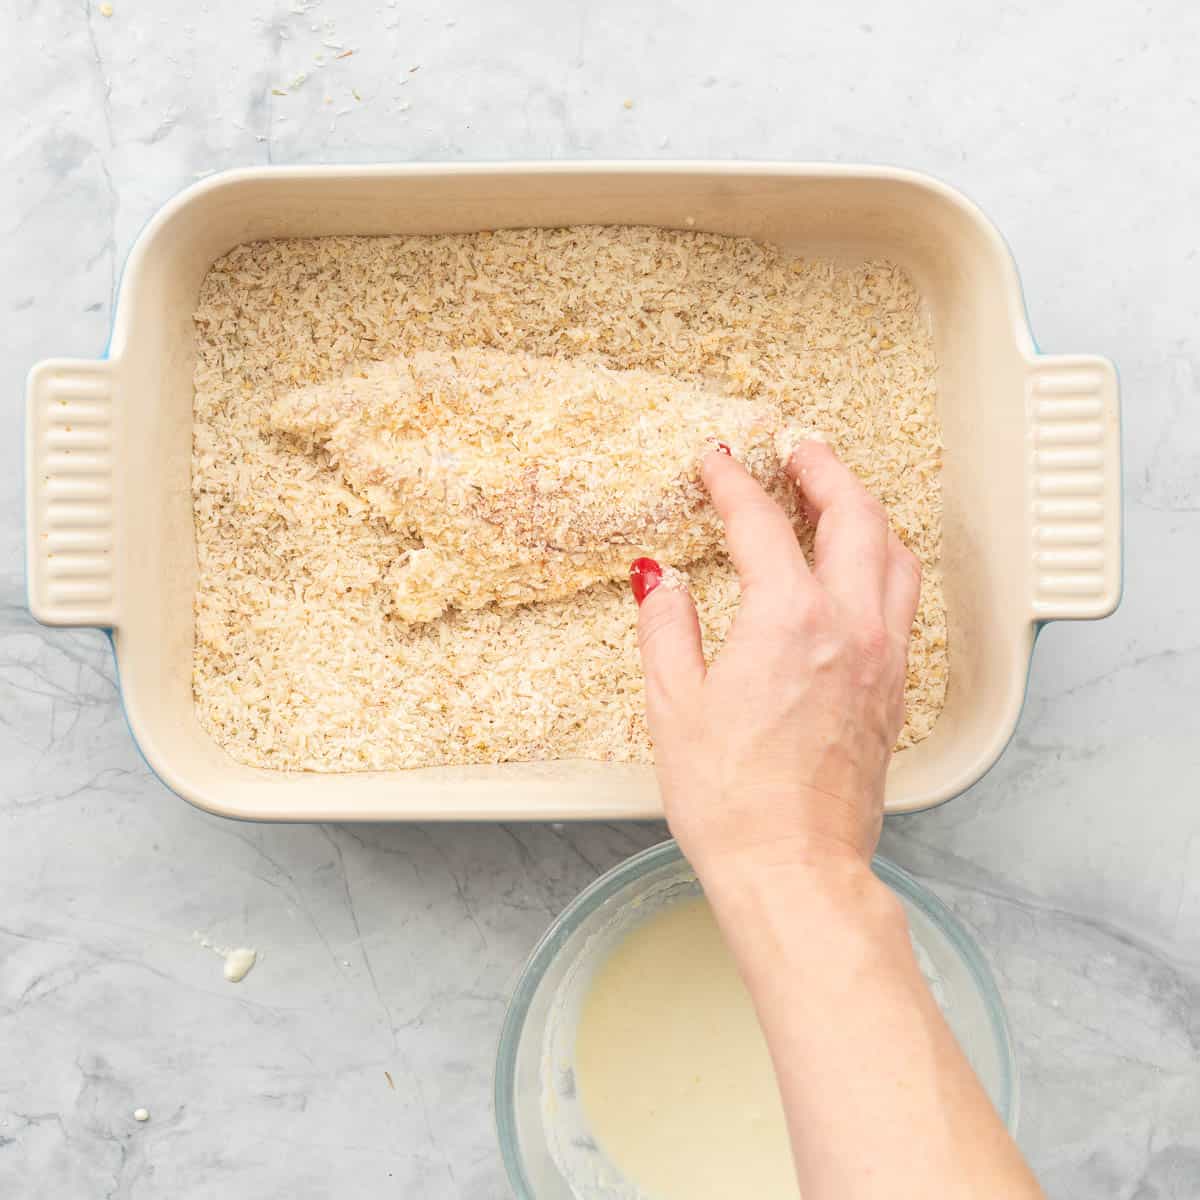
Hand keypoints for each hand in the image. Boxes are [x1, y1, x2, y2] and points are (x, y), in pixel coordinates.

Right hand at [631, 440, 920, 874]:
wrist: (794, 869)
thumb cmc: (731, 800)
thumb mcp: (674, 705)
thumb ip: (668, 626)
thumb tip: (662, 578)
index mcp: (789, 621)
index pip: (763, 523)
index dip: (734, 483)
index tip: (718, 464)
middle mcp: (850, 627)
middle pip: (855, 516)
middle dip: (825, 470)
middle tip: (798, 450)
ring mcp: (882, 659)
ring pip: (895, 554)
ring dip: (867, 512)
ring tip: (837, 497)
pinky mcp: (894, 691)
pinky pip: (902, 601)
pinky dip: (883, 562)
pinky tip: (858, 571)